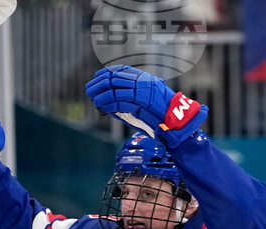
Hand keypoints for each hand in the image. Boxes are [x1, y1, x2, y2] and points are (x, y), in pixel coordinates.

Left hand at [85, 65, 207, 146]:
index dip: (105, 73)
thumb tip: (109, 98)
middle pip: (114, 78)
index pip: (120, 69)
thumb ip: (130, 96)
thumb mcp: (144, 101)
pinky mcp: (142, 102)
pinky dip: (109, 105)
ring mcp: (143, 90)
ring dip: (102, 96)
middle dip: (99, 84)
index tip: (96, 79)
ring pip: (115, 89)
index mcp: (143, 78)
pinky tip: (103, 108)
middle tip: (89, 91)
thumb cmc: (159, 114)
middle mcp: (142, 81)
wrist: (176, 121)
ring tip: (95, 101)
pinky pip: (120, 101)